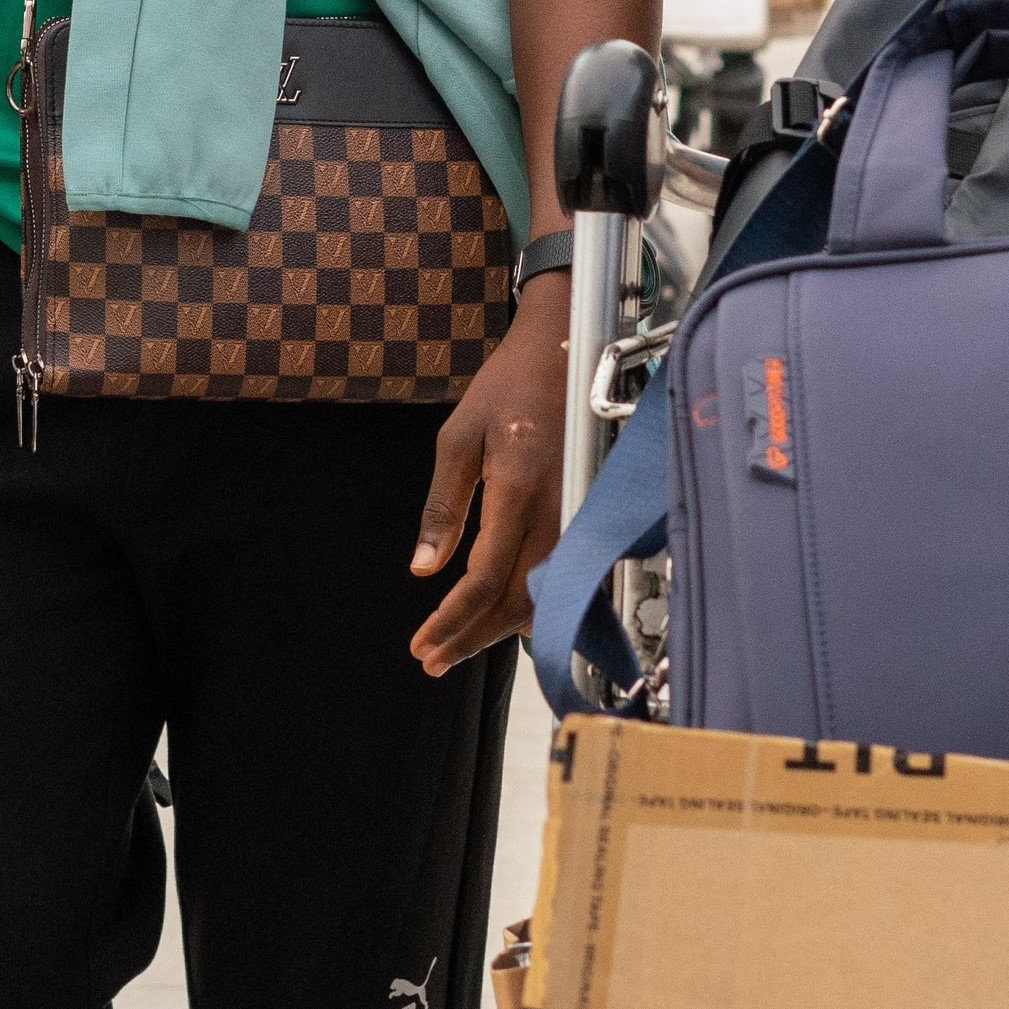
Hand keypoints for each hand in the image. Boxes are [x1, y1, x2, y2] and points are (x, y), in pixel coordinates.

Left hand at [410, 269, 569, 674]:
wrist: (565, 349)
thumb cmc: (507, 387)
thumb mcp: (458, 438)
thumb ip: (444, 508)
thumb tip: (425, 569)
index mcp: (518, 488)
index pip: (486, 578)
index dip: (453, 620)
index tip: (422, 645)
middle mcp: (555, 509)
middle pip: (518, 600)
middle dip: (473, 637)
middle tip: (433, 659)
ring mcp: (578, 512)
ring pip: (544, 594)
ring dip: (500, 627)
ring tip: (459, 644)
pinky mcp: (586, 512)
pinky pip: (563, 574)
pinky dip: (532, 604)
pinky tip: (504, 616)